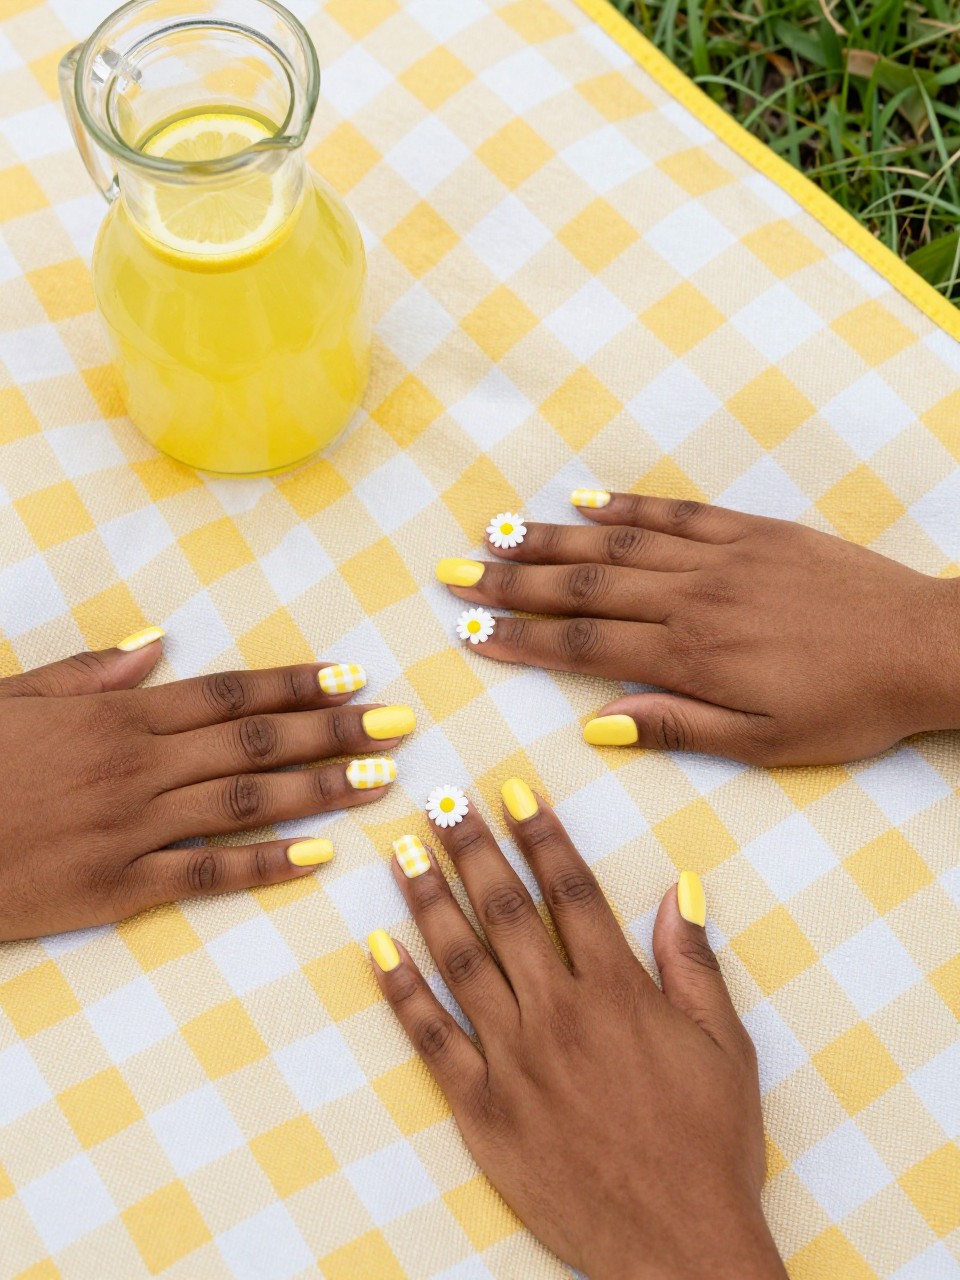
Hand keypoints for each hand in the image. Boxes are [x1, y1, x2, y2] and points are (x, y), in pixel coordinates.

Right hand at [0, 631, 412, 941]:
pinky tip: (320, 857)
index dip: (298, 685)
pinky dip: (266, 865)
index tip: (353, 678)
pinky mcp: (114, 888)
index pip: (230, 694)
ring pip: (247, 801)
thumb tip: (155, 646)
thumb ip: (90, 674)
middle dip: (335, 731)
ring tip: (382, 779)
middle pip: (257, 742)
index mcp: (117, 716)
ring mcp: (131, 828)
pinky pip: (205, 874)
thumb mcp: (14, 696)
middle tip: (400, 723)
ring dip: (321, 789)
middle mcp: (137, 765)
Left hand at [371, 784, 785, 1279]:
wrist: (676, 1247)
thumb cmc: (709, 1145)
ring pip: (461, 959)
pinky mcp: (482, 1109)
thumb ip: (693, 962)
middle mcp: (558, 1012)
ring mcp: (514, 1060)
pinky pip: (431, 1038)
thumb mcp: (725, 1046)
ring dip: (429, 899)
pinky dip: (401, 989)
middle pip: (506, 910)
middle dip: (472, 847)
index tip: (512, 789)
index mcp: (617, 991)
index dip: (539, 834)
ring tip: (403, 850)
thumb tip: (679, 887)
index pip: (570, 890)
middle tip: (443, 800)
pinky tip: (377, 946)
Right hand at [437, 493, 959, 764]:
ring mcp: (721, 556)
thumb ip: (678, 726)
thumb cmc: (848, 706)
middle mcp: (694, 597)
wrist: (924, 644)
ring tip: (495, 534)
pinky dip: (625, 508)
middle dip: (514, 581)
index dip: (522, 638)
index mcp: (693, 655)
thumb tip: (598, 722)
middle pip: (585, 587)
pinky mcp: (751, 531)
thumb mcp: (765, 743)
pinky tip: (584, 504)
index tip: (472, 631)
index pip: (585, 645)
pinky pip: (675, 513)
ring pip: (618, 544)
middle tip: (454, 572)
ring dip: (552, 540)